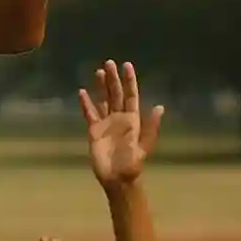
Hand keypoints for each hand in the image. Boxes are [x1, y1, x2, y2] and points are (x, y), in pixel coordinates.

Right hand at [79, 61, 163, 187]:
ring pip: (103, 100)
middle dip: (113, 79)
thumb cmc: (132, 164)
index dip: (129, 81)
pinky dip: (86, 103)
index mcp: (133, 120)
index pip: (130, 95)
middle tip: (109, 62)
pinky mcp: (94, 130)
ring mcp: (106, 123)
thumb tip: (159, 107)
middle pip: (115, 94)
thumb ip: (150, 127)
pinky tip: (82, 92)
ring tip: (98, 72)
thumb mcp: (144, 146)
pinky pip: (89, 113)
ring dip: (101, 87)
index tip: (126, 65)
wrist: (117, 178)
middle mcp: (119, 118)